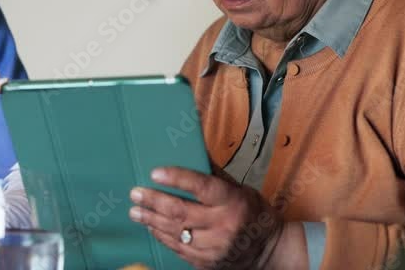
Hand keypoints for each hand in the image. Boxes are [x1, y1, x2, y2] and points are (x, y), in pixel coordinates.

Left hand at [128, 167, 294, 269]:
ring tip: (135, 211)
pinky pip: (179, 249)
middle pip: (181, 212)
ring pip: (176, 232)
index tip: (155, 173)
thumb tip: (191, 145)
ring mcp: (215, 247)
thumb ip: (214, 174)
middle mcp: (224, 226)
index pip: (202, 187)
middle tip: (135, 193)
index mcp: (233, 202)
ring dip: (151, 220)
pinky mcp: (207, 262)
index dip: (177, 179)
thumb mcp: (240, 189)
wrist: (269, 250)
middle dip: (153, 202)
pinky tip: (151, 227)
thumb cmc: (252, 212)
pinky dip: (162, 236)